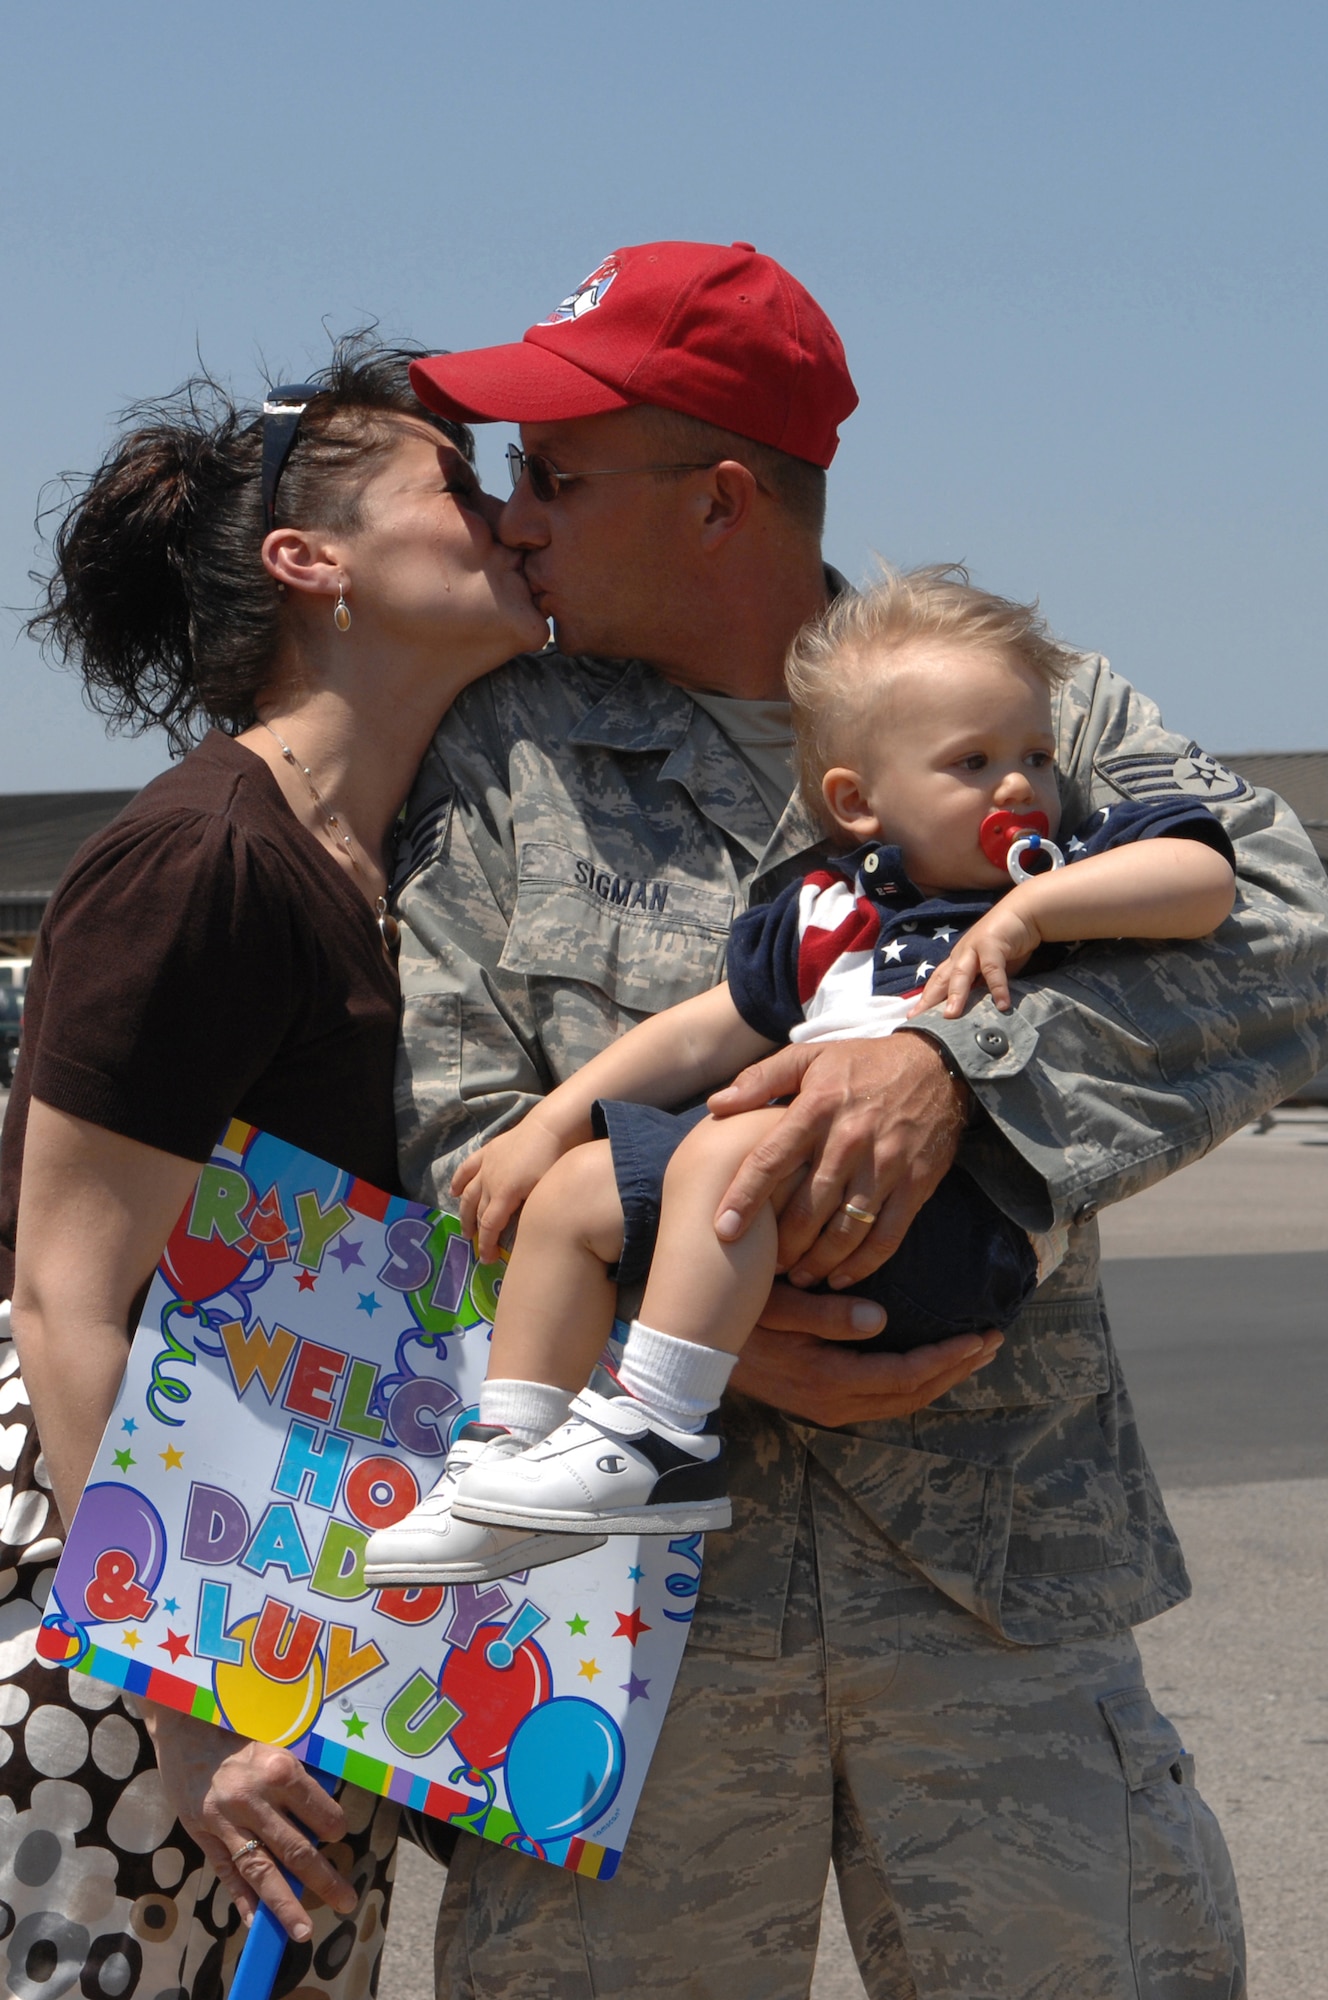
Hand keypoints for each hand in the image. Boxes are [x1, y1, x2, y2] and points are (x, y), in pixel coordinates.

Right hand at [145, 1705, 355, 1940]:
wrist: (183, 1723)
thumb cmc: (237, 1728)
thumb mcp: (276, 1742)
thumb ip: (295, 1779)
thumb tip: (322, 1813)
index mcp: (280, 1770)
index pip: (321, 1814)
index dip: (334, 1829)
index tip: (338, 1835)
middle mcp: (255, 1799)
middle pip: (296, 1850)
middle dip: (324, 1880)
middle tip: (346, 1901)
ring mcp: (226, 1821)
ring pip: (262, 1870)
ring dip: (285, 1905)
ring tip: (302, 1931)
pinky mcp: (204, 1834)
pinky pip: (227, 1873)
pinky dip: (243, 1900)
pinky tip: (257, 1922)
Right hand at [451, 1119, 566, 1260]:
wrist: (552, 1126)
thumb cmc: (554, 1160)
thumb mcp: (544, 1191)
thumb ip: (529, 1212)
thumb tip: (522, 1232)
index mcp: (504, 1194)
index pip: (489, 1226)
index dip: (486, 1244)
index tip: (486, 1259)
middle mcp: (490, 1182)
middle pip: (478, 1212)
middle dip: (476, 1232)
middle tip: (476, 1247)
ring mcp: (487, 1165)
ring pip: (469, 1192)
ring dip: (464, 1211)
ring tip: (464, 1227)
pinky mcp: (489, 1151)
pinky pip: (468, 1167)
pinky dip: (459, 1180)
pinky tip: (454, 1190)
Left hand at [708, 1034, 969, 1288]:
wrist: (938, 1065)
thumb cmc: (862, 1064)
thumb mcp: (809, 1057)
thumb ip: (759, 1079)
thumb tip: (715, 1106)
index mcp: (816, 1108)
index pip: (770, 1160)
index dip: (744, 1199)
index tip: (722, 1231)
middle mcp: (849, 1139)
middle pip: (806, 1208)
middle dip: (782, 1245)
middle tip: (765, 1265)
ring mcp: (886, 1165)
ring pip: (845, 1230)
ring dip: (818, 1262)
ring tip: (798, 1277)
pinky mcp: (916, 1184)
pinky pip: (886, 1235)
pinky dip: (863, 1264)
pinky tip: (841, 1277)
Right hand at [730, 1282, 1001, 1426]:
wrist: (689, 1356)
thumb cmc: (733, 1319)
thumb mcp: (775, 1307)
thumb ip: (826, 1315)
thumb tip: (881, 1318)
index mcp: (828, 1378)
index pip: (906, 1375)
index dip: (948, 1357)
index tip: (981, 1334)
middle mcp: (834, 1402)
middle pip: (913, 1394)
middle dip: (956, 1368)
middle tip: (991, 1340)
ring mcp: (827, 1407)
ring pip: (900, 1401)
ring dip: (940, 1377)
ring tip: (971, 1351)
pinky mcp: (821, 1402)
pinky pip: (882, 1398)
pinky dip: (914, 1382)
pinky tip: (928, 1361)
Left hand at [909, 900, 1040, 1017]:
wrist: (1023, 913)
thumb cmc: (1007, 944)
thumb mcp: (991, 970)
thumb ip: (983, 986)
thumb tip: (977, 1013)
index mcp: (958, 960)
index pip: (937, 982)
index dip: (925, 1000)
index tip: (912, 1019)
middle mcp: (961, 954)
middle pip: (941, 979)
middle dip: (929, 1000)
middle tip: (918, 1020)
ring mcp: (974, 947)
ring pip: (961, 973)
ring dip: (956, 994)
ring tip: (951, 1015)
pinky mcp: (992, 943)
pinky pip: (993, 969)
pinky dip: (997, 987)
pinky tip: (1002, 1005)